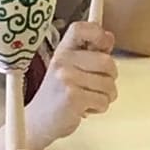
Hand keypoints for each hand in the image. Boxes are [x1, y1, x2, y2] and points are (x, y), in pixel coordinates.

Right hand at [27, 20, 117, 147]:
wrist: (38, 121)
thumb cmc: (58, 95)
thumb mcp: (70, 68)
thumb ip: (90, 52)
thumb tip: (109, 36)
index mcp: (63, 51)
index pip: (81, 28)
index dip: (99, 33)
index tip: (105, 45)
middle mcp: (63, 61)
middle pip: (107, 61)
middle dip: (110, 78)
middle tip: (97, 86)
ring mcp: (67, 79)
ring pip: (109, 84)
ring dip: (105, 96)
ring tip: (88, 99)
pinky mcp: (73, 97)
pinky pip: (103, 100)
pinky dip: (99, 108)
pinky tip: (85, 108)